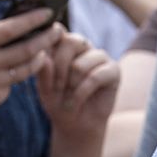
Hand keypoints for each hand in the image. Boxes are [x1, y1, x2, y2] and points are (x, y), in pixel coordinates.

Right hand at [0, 8, 57, 130]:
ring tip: (44, 49)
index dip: (32, 19)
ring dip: (39, 58)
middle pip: (26, 49)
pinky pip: (11, 84)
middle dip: (47, 38)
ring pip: (25, 69)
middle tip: (58, 30)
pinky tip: (16, 68)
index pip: (11, 28)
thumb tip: (0, 27)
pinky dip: (15, 74)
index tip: (48, 12)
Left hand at [36, 30, 118, 150]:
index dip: (49, 43)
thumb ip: (43, 70)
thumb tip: (43, 54)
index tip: (42, 59)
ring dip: (70, 86)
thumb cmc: (57, 102)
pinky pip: (95, 77)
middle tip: (56, 88)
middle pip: (70, 42)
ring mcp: (99, 56)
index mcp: (64, 43)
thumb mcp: (44, 87)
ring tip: (67, 98)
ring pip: (80, 64)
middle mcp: (83, 45)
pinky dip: (82, 93)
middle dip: (59, 69)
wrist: (75, 125)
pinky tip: (77, 101)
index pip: (56, 31)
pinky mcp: (114, 70)